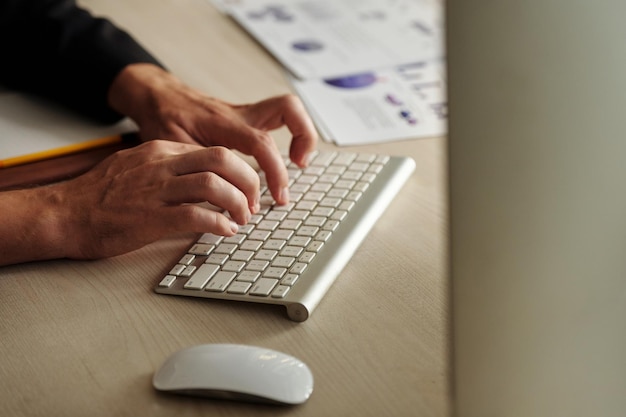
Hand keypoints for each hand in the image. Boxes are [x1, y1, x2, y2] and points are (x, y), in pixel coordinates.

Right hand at [0, 140, 259, 264]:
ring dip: (237, 204)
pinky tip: (224, 232)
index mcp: (159, 151)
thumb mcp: (135, 167)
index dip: (238, 170)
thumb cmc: (98, 196)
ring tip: (242, 219)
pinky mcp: (149, 218)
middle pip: (221, 159)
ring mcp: (155, 190)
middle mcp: (160, 165)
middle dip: (247, 180)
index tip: (246, 188)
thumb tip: (201, 178)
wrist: (62, 214)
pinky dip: (218, 224)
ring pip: (213, 185)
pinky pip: (195, 217)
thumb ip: (167, 169)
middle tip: (253, 202)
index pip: (213, 151)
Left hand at [108, 64, 317, 204]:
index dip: (275, 171)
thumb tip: (214, 196)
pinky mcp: (247, 118)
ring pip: (287, 108)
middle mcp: (240, 114)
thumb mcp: (172, 147)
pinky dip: (290, 135)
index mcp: (223, 123)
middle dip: (304, 136)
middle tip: (300, 165)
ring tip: (300, 161)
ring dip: (303, 132)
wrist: (157, 96)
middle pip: (288, 108)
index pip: (261, 143)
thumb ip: (196, 167)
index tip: (277, 195)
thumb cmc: (163, 119)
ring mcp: (246, 113)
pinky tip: (279, 161)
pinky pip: (278, 119)